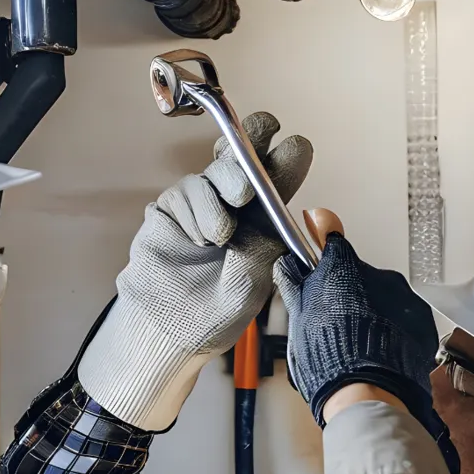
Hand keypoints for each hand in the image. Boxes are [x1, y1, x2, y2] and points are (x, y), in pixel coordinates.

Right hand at [79, 112, 312, 429]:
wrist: (171, 328)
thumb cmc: (217, 312)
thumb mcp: (254, 279)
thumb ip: (268, 241)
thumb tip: (301, 210)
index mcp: (265, 221)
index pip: (280, 177)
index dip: (288, 158)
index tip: (296, 146)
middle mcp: (236, 205)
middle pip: (246, 155)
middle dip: (253, 144)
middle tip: (255, 165)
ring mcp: (204, 201)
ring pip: (218, 170)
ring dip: (223, 194)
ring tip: (220, 236)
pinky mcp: (173, 205)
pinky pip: (188, 190)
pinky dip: (196, 212)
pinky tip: (198, 240)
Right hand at [273, 212, 440, 429]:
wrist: (368, 392)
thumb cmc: (329, 356)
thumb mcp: (298, 317)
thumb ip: (295, 282)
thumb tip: (288, 264)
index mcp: (344, 268)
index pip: (332, 240)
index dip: (322, 241)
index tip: (316, 233)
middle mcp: (379, 275)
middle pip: (359, 276)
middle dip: (348, 294)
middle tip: (334, 322)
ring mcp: (405, 298)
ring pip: (384, 298)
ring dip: (373, 312)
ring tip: (358, 344)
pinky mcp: (422, 322)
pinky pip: (404, 318)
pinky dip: (394, 330)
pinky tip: (380, 352)